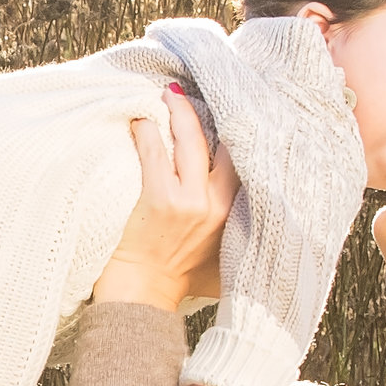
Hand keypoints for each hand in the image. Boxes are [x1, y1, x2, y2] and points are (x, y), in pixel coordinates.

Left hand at [91, 87, 236, 310]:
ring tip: (169, 93)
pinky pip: (154, 152)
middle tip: (202, 88)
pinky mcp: (160, 200)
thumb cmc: (176, 279)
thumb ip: (234, 230)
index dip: (241, 131)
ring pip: (190, 140)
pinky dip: (146, 130)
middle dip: (217, 111)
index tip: (235, 106)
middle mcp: (217, 204)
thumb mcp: (221, 256)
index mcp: (234, 214)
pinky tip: (139, 116)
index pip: (245, 161)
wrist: (142, 297)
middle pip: (225, 143)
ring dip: (179, 111)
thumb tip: (243, 210)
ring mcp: (189, 201)